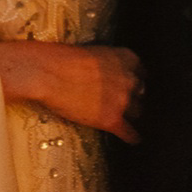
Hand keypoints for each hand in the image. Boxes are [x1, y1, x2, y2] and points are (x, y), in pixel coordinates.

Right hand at [0, 42, 144, 143]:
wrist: (50, 73)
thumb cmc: (65, 59)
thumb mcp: (95, 52)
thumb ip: (110, 64)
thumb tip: (109, 75)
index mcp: (125, 58)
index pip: (142, 72)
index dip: (136, 80)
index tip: (134, 86)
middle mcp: (129, 78)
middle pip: (140, 93)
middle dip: (133, 97)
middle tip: (123, 102)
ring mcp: (122, 100)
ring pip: (137, 112)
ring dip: (131, 116)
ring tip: (126, 119)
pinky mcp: (112, 120)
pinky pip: (130, 133)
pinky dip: (132, 137)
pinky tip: (134, 139)